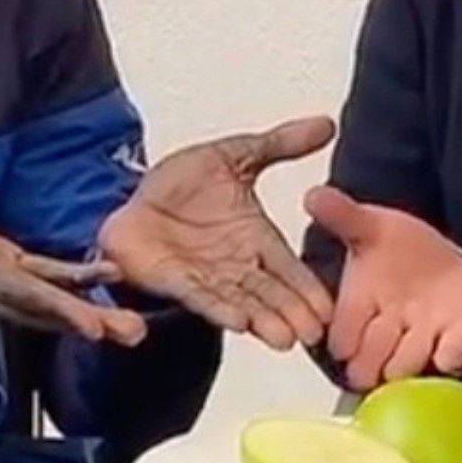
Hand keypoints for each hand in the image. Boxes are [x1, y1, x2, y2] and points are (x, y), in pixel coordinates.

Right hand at [0, 132, 146, 343]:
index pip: (8, 283)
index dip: (52, 302)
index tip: (92, 323)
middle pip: (28, 305)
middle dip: (80, 320)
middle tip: (133, 333)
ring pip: (29, 304)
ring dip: (77, 315)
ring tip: (127, 325)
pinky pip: (23, 287)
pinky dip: (59, 291)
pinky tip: (94, 287)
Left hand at [98, 117, 335, 349]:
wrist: (131, 197)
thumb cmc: (181, 186)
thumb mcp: (234, 156)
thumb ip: (280, 144)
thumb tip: (326, 124)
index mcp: (256, 238)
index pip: (289, 267)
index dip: (308, 288)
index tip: (330, 309)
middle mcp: (236, 265)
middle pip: (271, 293)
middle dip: (293, 313)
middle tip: (315, 333)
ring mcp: (207, 278)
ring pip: (243, 303)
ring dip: (263, 322)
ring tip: (285, 338)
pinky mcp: (175, 282)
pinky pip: (201, 298)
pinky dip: (220, 311)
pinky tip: (239, 323)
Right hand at [304, 187, 461, 389]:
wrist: (445, 262)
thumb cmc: (400, 250)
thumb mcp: (370, 225)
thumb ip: (342, 215)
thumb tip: (312, 195)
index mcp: (358, 305)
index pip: (341, 335)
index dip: (343, 340)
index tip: (343, 343)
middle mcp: (387, 331)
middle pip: (372, 360)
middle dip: (373, 361)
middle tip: (377, 358)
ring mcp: (423, 338)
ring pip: (407, 364)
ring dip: (407, 360)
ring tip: (413, 342)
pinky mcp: (457, 339)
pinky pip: (452, 356)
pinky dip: (450, 357)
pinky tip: (448, 353)